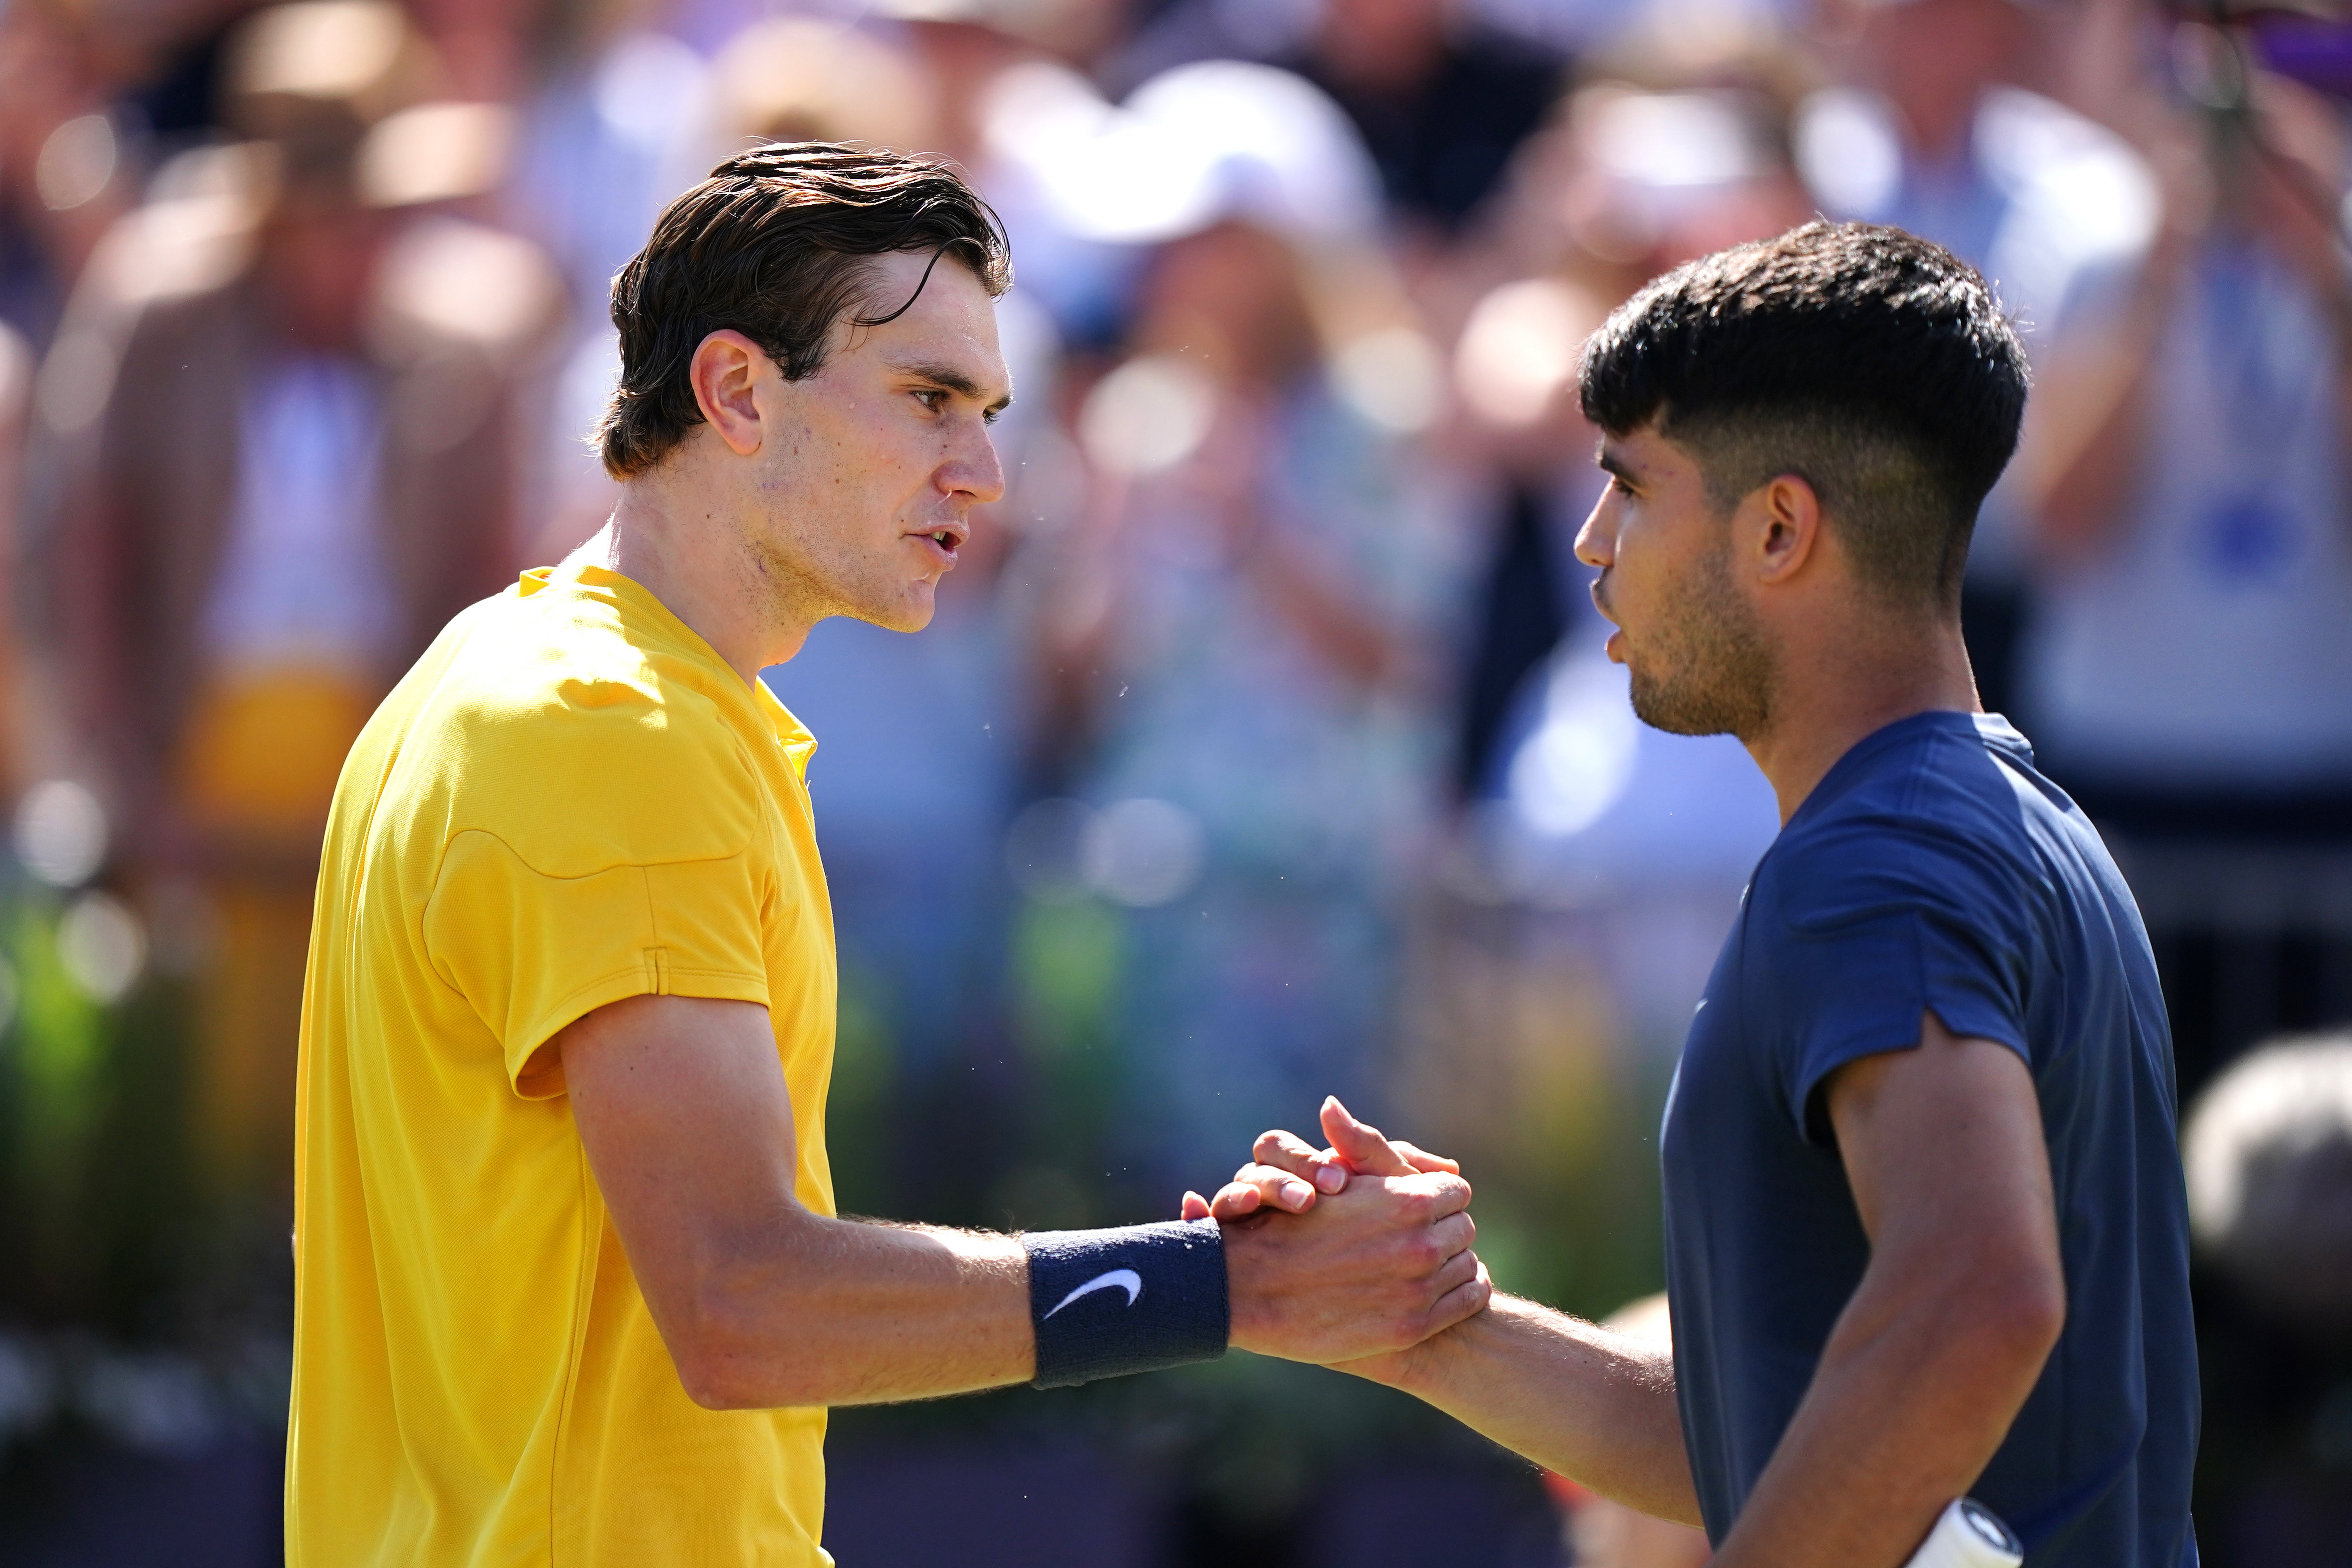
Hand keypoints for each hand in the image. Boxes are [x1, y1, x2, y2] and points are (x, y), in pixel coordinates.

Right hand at [1177, 1098, 1489, 1363]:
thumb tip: (1345, 1107)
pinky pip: (1469, 1299)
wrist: (1255, 1293)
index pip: (1456, 1190)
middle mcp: (1420, 1245)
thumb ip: (1361, 1145)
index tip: (1420, 1202)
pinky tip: (1441, 1288)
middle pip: (1464, 1227)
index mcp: (1406, 1202)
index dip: (1436, 1194)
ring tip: (1426, 1263)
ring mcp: (1419, 1289)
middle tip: (1421, 1234)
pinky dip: (1463, 1291)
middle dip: (1444, 1227)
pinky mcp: (1414, 1326)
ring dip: (1451, 1261)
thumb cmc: (1286, 1226)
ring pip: (1469, 1264)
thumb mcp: (1329, 1177)